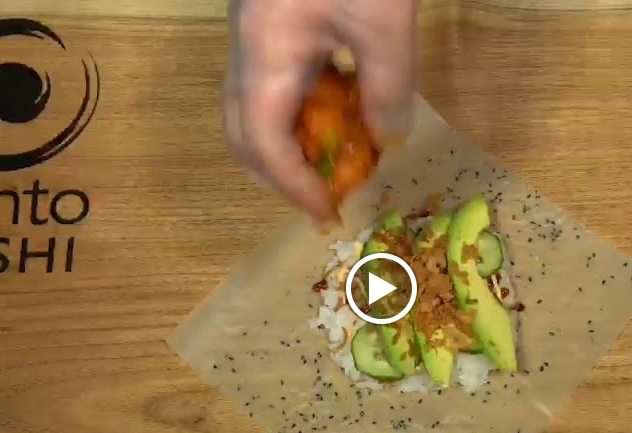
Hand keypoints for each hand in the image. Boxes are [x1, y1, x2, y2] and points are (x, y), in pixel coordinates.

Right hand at [223, 0, 418, 223]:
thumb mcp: (385, 20)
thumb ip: (388, 84)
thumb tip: (388, 140)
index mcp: (265, 55)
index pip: (264, 143)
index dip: (293, 187)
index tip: (327, 213)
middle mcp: (245, 49)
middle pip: (242, 133)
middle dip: (279, 176)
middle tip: (321, 198)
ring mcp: (252, 33)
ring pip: (252, 109)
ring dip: (288, 143)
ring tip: (333, 161)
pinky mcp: (268, 21)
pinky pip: (271, 83)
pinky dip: (298, 110)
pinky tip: (339, 107)